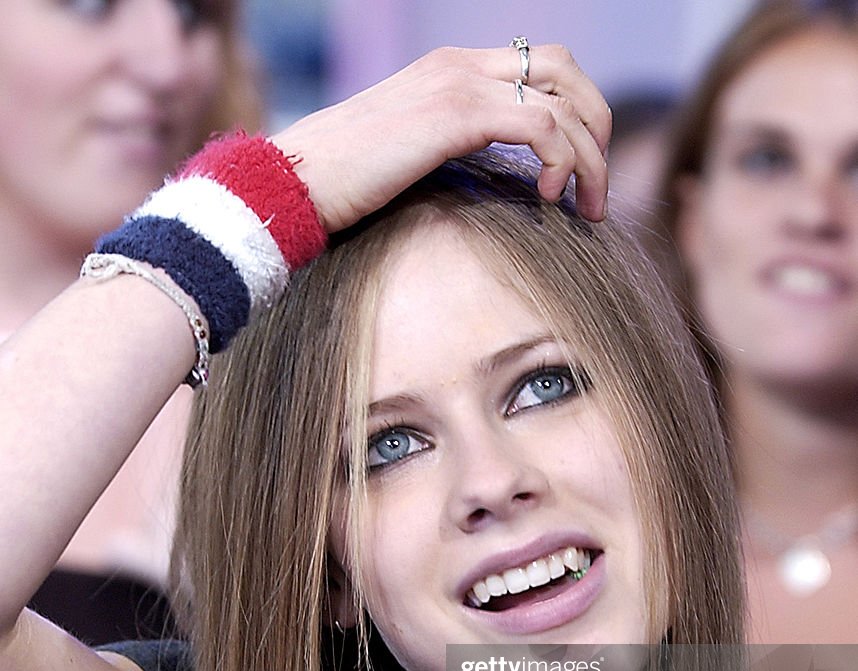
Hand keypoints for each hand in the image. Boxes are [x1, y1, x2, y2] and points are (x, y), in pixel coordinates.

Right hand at [272, 44, 610, 231]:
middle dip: (596, 126)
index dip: (574, 113)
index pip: (537, 69)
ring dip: (591, 156)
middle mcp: (459, 65)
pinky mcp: (453, 114)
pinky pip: (541, 124)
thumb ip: (451, 154)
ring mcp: (457, 84)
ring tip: (588, 207)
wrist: (293, 183)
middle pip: (564, 70)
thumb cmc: (341, 186)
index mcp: (450, 72)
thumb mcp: (407, 161)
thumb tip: (488, 185)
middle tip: (597, 188)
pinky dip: (561, 160)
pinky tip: (549, 198)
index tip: (576, 174)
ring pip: (563, 98)